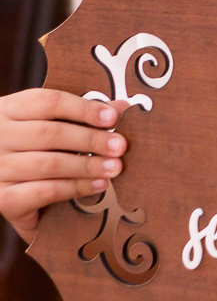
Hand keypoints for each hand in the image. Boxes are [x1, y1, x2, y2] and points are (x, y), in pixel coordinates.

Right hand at [0, 91, 127, 244]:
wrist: (7, 190)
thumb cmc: (32, 151)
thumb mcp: (49, 125)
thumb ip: (81, 115)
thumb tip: (121, 108)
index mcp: (9, 110)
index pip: (49, 102)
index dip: (84, 109)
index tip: (112, 118)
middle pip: (50, 133)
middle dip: (91, 140)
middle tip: (120, 146)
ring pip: (49, 164)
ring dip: (87, 165)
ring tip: (114, 168)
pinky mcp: (3, 198)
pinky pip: (43, 192)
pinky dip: (75, 188)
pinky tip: (98, 185)